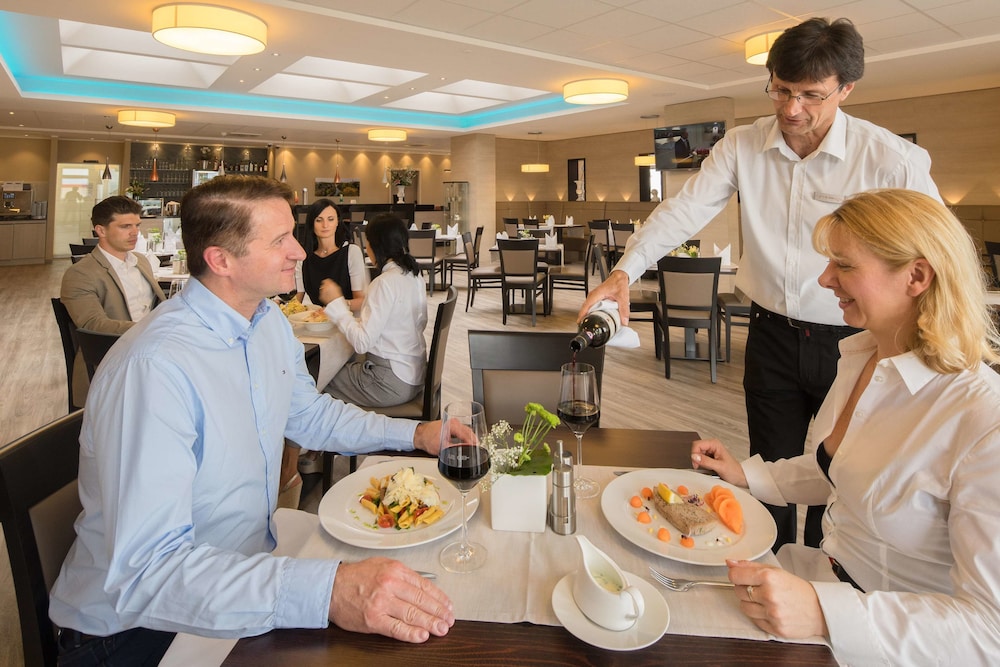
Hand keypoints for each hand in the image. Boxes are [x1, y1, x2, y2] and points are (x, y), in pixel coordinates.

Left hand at [318, 279, 342, 305]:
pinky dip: (324, 296)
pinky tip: (328, 298)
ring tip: (329, 295)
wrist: (336, 303)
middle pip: (323, 285)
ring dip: (324, 292)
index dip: (328, 283)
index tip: (329, 284)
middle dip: (326, 287)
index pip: (326, 280)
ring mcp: (321, 292)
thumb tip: (331, 284)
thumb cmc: (338, 296)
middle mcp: (324, 286)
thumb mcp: (338, 287)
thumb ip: (333, 284)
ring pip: (322, 290)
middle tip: (330, 290)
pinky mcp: (320, 297)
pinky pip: (321, 295)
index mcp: (329, 283)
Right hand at [330, 558, 454, 641]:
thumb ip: (403, 575)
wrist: (331, 587)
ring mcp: (382, 603)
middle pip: (421, 601)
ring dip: (430, 623)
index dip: (439, 598)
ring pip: (412, 614)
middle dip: (438, 612)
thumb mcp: (382, 565)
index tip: (448, 606)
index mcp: (395, 570)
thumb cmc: (356, 576)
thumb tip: (424, 587)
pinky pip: (396, 628)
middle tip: (448, 620)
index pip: (424, 586)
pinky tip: (422, 636)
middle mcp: (390, 584)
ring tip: (441, 629)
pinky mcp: (373, 619)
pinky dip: (411, 633)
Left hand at [414, 419, 475, 455]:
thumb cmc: (427, 439)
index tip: (475, 448)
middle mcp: (453, 422)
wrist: (420, 435)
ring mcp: (453, 422)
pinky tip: (467, 441)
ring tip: (473, 446)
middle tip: (477, 448)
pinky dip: (466, 436)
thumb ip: (455, 448)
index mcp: (452, 425)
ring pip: (466, 430)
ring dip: (470, 437)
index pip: (466, 434)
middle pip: (468, 431)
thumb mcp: (442, 447)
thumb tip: (464, 450)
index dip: (472, 443)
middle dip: (473, 440)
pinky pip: (462, 430)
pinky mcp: (452, 424)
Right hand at [577, 270, 630, 323]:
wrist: (619, 277)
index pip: (586, 306)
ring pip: (588, 308)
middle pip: (585, 308)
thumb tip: (624, 321)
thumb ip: (624, 310)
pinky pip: (591, 307)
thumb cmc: (618, 283)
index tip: (580, 322)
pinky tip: (596, 318)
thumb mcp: (622, 297)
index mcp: (596, 294)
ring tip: (591, 324)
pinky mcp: (596, 299)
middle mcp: (593, 296)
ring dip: (588, 315)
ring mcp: (594, 297)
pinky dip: (592, 313)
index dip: (582, 315)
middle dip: (584, 318)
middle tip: (587, 327)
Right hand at [691, 438, 746, 487]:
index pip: (697, 444)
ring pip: (697, 454)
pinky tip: (707, 468)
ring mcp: (711, 451)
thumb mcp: (719, 467)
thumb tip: (694, 457)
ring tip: (706, 468)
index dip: (694, 454)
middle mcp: (712, 446)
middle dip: (696, 458)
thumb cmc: (734, 471)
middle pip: (696, 449)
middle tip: (700, 466)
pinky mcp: (709, 457)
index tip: (696, 463)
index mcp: (715, 444)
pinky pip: (700, 459)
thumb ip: (706, 461)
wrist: (739, 477)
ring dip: (699, 462)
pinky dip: (701, 465)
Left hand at [726, 559, 827, 639]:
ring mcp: (772, 613)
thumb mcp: (776, 571)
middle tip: (758, 588)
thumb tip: (730, 563)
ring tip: (765, 600)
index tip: (739, 576)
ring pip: (744, 607)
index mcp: (769, 577)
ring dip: (751, 603)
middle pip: (738, 591)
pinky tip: (770, 611)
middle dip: (744, 589)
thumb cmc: (798, 589)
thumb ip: (750, 566)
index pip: (735, 576)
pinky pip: (754, 621)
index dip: (736, 575)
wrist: (819, 610)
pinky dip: (759, 616)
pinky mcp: (774, 628)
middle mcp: (769, 595)